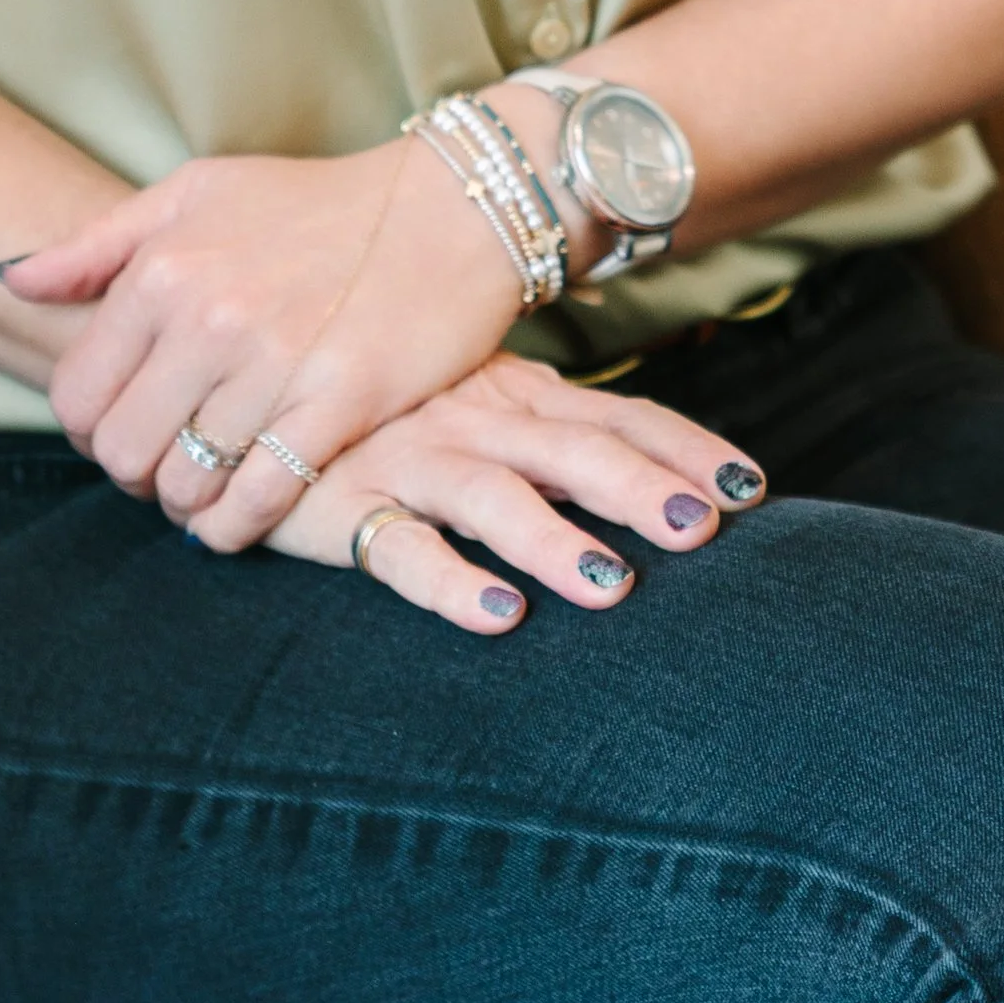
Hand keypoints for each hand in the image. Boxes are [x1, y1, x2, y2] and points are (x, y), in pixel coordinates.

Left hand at [0, 132, 543, 547]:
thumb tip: (10, 281)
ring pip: (188, 485)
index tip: (122, 429)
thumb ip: (98, 243)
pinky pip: (259, 500)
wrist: (448, 207)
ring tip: (205, 490)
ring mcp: (276, 363)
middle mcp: (211, 316)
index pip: (78, 394)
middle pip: (123, 452)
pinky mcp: (340, 404)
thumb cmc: (315, 202)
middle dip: (133, 475)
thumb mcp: (198, 193)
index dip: (90, 429)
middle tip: (163, 467)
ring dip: (188, 505)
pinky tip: (240, 516)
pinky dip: (237, 527)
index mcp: (165, 268)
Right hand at [264, 352, 769, 632]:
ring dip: (555, 540)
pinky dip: (450, 582)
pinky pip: (399, 548)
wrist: (252, 385)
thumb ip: (551, 426)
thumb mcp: (479, 396)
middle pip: (573, 451)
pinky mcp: (344, 505)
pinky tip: (498, 616)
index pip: (619, 414)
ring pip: (494, 496)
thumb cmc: (386, 399)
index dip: (684, 446)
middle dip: (640, 486)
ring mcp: (410, 458)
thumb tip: (655, 471)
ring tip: (614, 588)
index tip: (752, 488)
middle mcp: (473, 418)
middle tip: (703, 529)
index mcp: (517, 392)